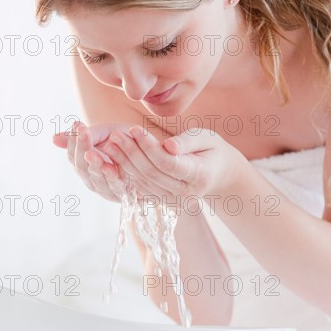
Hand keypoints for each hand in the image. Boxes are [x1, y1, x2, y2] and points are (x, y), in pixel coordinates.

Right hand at [53, 121, 138, 202]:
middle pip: (82, 167)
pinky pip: (115, 187)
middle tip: (84, 133)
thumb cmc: (123, 141)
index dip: (74, 141)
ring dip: (94, 165)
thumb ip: (83, 137)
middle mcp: (92, 180)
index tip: (78, 124)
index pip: (73, 155)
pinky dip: (111, 178)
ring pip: (96, 179)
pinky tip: (109, 167)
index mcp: (83, 165)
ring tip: (92, 152)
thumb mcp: (102, 134)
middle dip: (82, 149)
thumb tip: (53, 138)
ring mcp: (106, 189)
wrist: (149, 151)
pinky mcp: (123, 194)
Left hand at [97, 126, 246, 204]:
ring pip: (144, 182)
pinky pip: (142, 188)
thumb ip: (188, 141)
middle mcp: (186, 194)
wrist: (219, 174)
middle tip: (115, 135)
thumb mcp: (207, 138)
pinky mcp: (164, 202)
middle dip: (131, 153)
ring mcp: (174, 202)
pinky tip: (116, 158)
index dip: (148, 147)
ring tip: (111, 143)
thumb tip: (168, 146)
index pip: (168, 163)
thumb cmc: (212, 149)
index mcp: (200, 176)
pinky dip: (127, 174)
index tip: (133, 128)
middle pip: (152, 174)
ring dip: (125, 163)